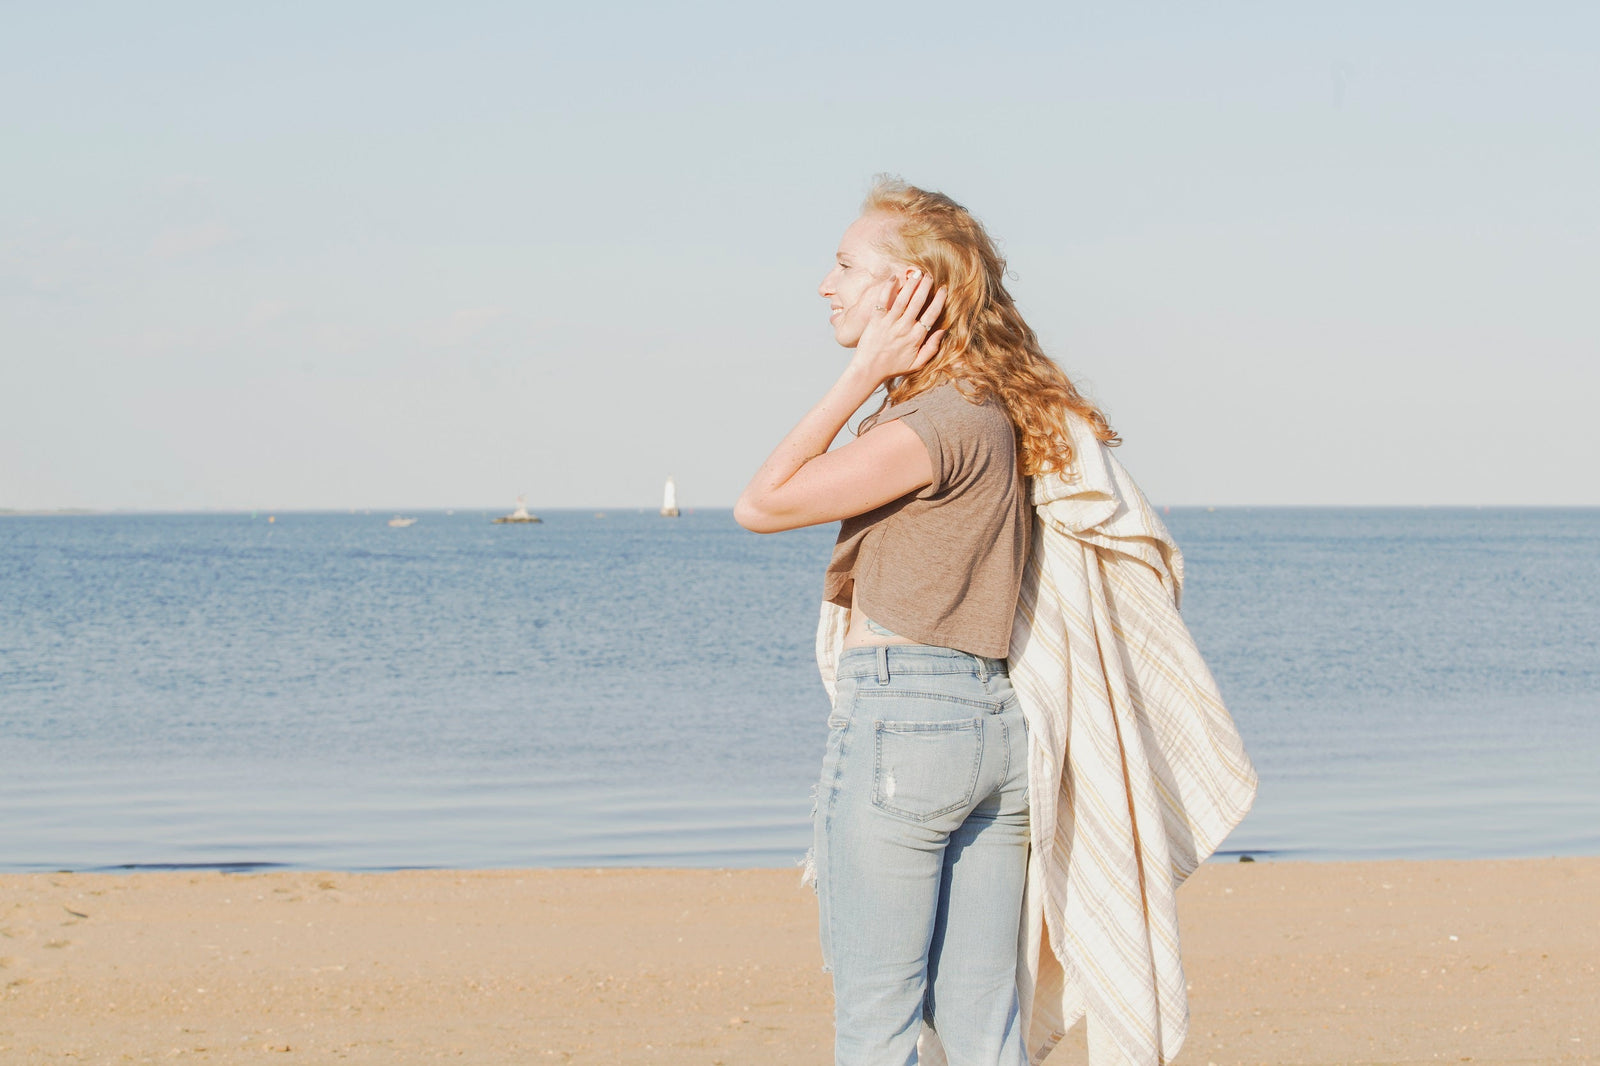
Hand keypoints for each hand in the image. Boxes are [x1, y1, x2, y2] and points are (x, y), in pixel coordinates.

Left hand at [848, 270, 946, 385]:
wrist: (868, 370)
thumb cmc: (893, 367)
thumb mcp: (917, 363)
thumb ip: (932, 348)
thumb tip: (943, 331)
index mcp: (916, 338)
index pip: (931, 315)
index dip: (939, 300)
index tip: (943, 289)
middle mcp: (904, 328)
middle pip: (918, 302)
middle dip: (925, 286)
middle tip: (930, 275)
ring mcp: (889, 323)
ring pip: (903, 299)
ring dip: (911, 284)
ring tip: (917, 273)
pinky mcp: (875, 320)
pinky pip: (883, 300)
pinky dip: (888, 288)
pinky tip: (894, 278)